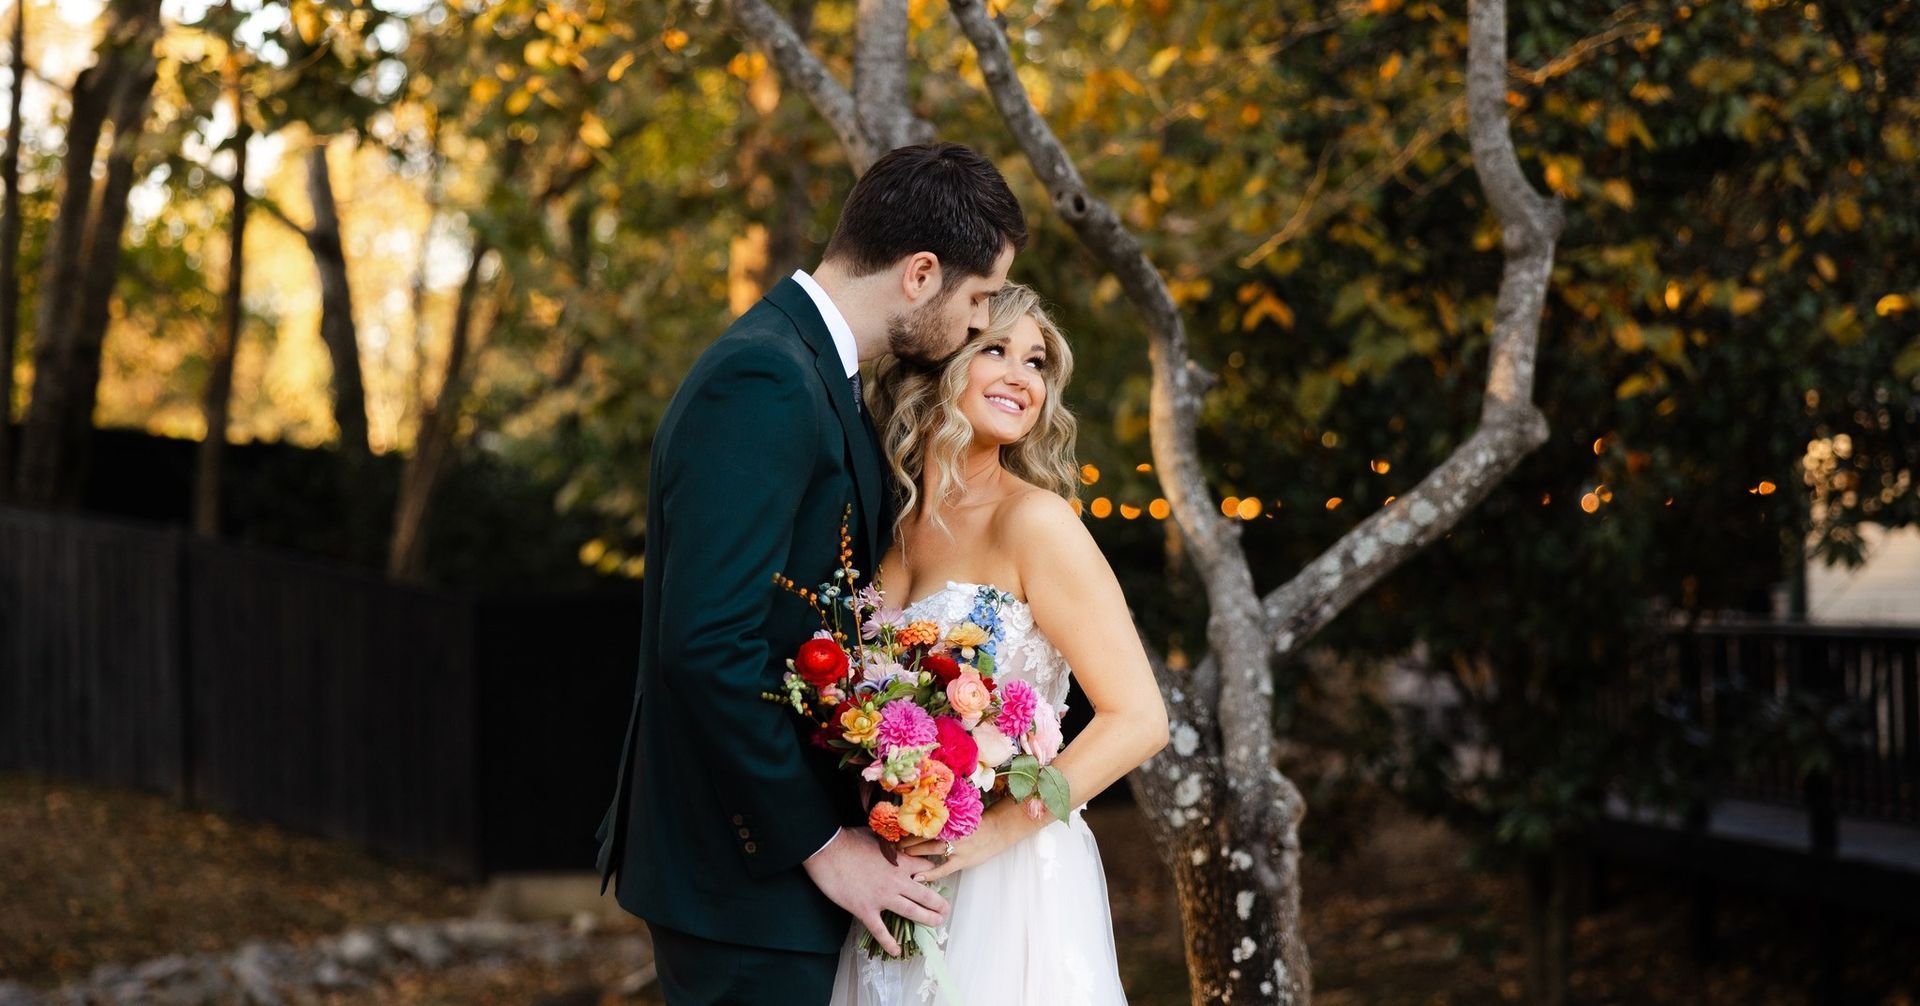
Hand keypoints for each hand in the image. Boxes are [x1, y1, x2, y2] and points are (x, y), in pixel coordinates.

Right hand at [802, 828, 949, 955]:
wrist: (828, 850)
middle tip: (946, 910)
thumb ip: (889, 843)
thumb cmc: (849, 840)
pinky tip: (896, 951)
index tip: (936, 879)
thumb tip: (892, 839)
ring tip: (936, 924)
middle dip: (938, 904)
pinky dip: (889, 942)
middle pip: (925, 895)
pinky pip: (881, 930)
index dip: (933, 873)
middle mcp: (896, 881)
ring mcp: (882, 897)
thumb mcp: (876, 836)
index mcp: (899, 861)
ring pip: (911, 912)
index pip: (925, 868)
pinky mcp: (866, 910)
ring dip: (926, 919)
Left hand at [899, 802, 1033, 884]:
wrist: (997, 830)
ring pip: (929, 848)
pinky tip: (917, 877)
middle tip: (889, 844)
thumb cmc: (975, 824)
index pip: (923, 820)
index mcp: (948, 818)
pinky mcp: (962, 860)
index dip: (907, 825)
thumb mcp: (958, 817)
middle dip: (905, 839)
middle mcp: (951, 830)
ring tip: (898, 856)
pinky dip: (929, 873)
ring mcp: (956, 846)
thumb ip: (941, 819)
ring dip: (912, 852)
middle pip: (922, 834)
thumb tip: (918, 819)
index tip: (893, 827)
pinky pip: (943, 868)